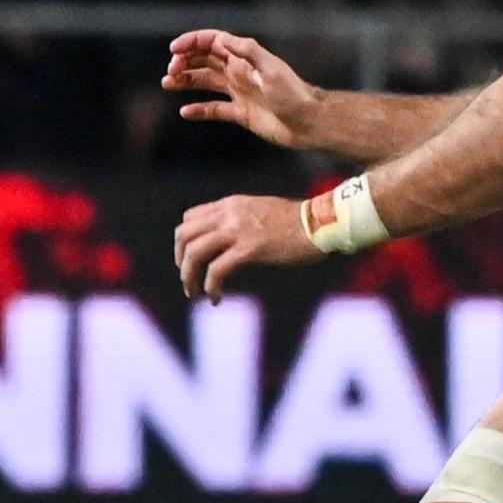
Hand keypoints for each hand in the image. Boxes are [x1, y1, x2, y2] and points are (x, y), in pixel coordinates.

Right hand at [164, 30, 324, 150]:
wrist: (309, 122)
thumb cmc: (294, 94)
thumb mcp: (271, 69)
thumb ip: (248, 52)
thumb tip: (223, 39)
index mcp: (245, 59)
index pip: (213, 42)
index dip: (192, 42)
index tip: (174, 51)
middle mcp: (239, 72)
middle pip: (205, 60)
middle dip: (185, 61)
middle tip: (171, 72)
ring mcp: (239, 92)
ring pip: (205, 82)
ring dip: (186, 81)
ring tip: (167, 83)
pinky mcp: (241, 113)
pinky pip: (214, 109)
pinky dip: (199, 110)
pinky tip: (185, 112)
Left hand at [172, 194, 319, 301]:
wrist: (322, 222)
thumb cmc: (298, 222)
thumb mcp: (261, 211)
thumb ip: (240, 219)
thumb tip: (227, 239)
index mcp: (230, 204)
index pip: (190, 218)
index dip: (185, 241)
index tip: (191, 259)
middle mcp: (229, 214)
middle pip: (184, 234)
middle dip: (180, 260)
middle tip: (188, 278)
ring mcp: (238, 230)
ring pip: (194, 253)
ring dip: (189, 277)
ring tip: (195, 293)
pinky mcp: (249, 249)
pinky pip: (216, 270)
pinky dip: (211, 287)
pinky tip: (216, 298)